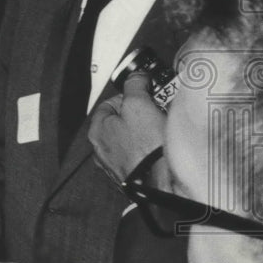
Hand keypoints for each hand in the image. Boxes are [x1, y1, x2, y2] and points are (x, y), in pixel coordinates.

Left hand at [88, 70, 165, 184]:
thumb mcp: (138, 104)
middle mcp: (103, 151)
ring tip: (163, 129)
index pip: (109, 103)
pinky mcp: (134, 178)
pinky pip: (143, 156)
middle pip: (122, 122)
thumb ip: (134, 86)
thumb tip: (136, 77)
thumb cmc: (148, 148)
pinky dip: (152, 150)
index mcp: (97, 132)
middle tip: (156, 111)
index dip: (129, 95)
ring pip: (133, 140)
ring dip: (147, 132)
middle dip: (140, 114)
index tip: (143, 94)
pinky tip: (164, 148)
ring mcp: (118, 166)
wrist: (166, 186)